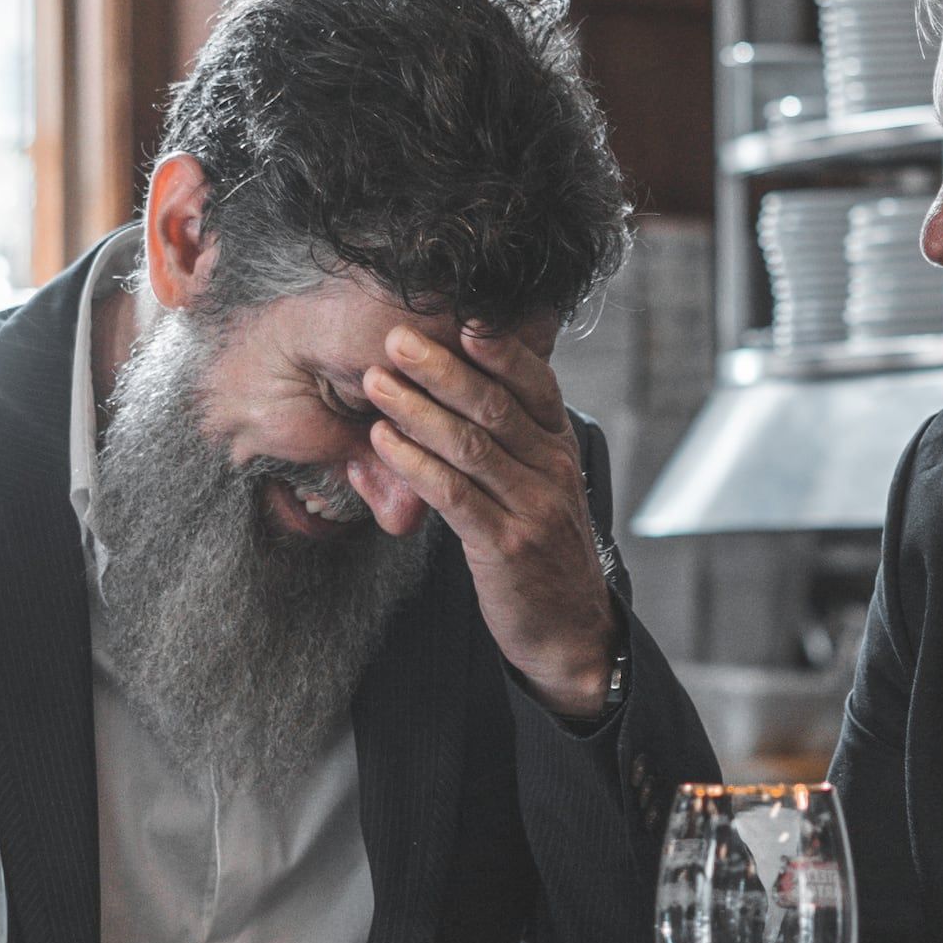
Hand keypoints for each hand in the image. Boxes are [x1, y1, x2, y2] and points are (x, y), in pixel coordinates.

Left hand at [353, 320, 617, 720]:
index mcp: (560, 447)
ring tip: (375, 383)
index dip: (499, 347)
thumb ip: (511, 436)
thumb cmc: (541, 548)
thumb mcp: (539, 483)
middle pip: (495, 405)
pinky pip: (455, 495)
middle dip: (441, 368)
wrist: (568, 629)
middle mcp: (552, 470)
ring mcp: (532, 508)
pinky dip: (415, 464)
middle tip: (396, 338)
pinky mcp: (506, 546)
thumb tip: (465, 382)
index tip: (460, 313)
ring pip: (471, 445)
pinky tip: (382, 443)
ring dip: (416, 410)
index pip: (535, 383)